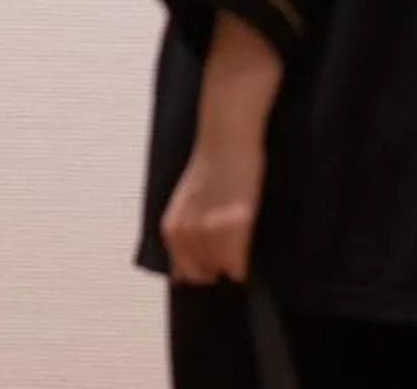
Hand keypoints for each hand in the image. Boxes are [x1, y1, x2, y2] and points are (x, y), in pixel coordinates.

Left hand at [161, 136, 263, 285]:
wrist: (227, 140)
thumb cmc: (208, 168)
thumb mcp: (185, 205)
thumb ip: (184, 235)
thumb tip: (185, 274)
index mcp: (172, 230)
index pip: (184, 274)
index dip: (201, 267)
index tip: (213, 256)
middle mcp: (188, 235)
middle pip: (204, 276)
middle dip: (216, 266)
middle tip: (229, 243)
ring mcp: (212, 232)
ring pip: (224, 270)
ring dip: (232, 259)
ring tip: (237, 232)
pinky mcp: (237, 225)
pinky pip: (240, 266)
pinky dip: (245, 260)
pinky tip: (245, 234)